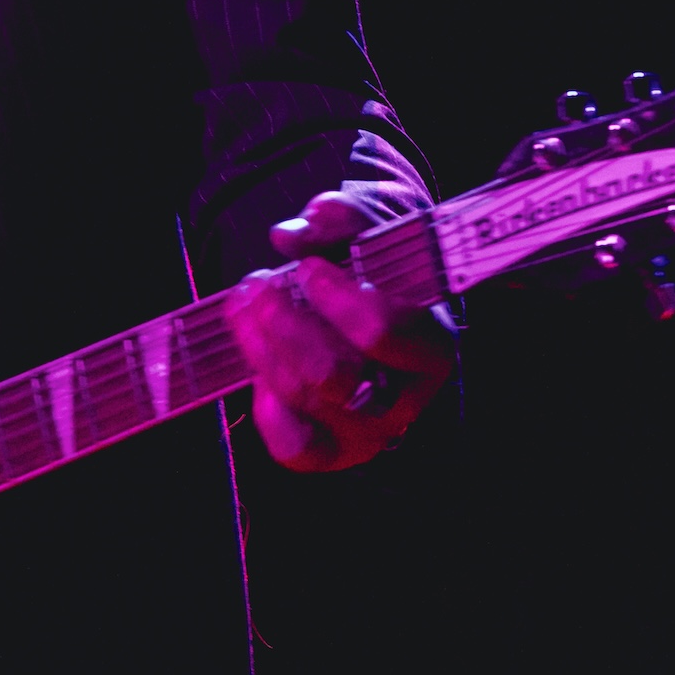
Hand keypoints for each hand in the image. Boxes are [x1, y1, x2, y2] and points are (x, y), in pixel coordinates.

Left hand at [228, 192, 455, 470]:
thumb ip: (338, 220)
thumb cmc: (377, 263)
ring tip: (243, 304)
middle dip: (285, 325)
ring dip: (261, 347)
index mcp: (431, 344)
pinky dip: (266, 406)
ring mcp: (367, 433)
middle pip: (335, 375)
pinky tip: (259, 362)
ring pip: (306, 399)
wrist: (375, 301)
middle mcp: (405, 399)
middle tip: (259, 285)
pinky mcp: (330, 454)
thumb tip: (291, 234)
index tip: (309, 267)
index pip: (385, 334)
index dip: (338, 301)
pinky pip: (292, 447)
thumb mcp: (369, 228)